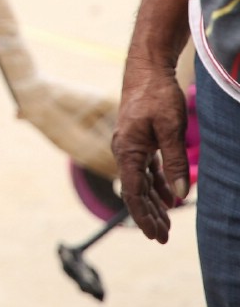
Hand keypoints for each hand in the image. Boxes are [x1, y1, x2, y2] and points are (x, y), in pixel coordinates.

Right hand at [113, 58, 188, 243]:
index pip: (132, 192)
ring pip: (141, 183)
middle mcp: (125, 151)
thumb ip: (174, 160)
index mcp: (127, 150)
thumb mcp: (170, 128)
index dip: (143, 215)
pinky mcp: (141, 141)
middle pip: (136, 192)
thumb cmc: (157, 95)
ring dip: (154, 204)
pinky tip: (169, 199)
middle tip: (163, 239)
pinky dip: (157, 186)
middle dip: (149, 216)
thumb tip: (180, 194)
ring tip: (166, 226)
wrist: (148, 68)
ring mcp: (132, 146)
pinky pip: (147, 170)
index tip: (153, 235)